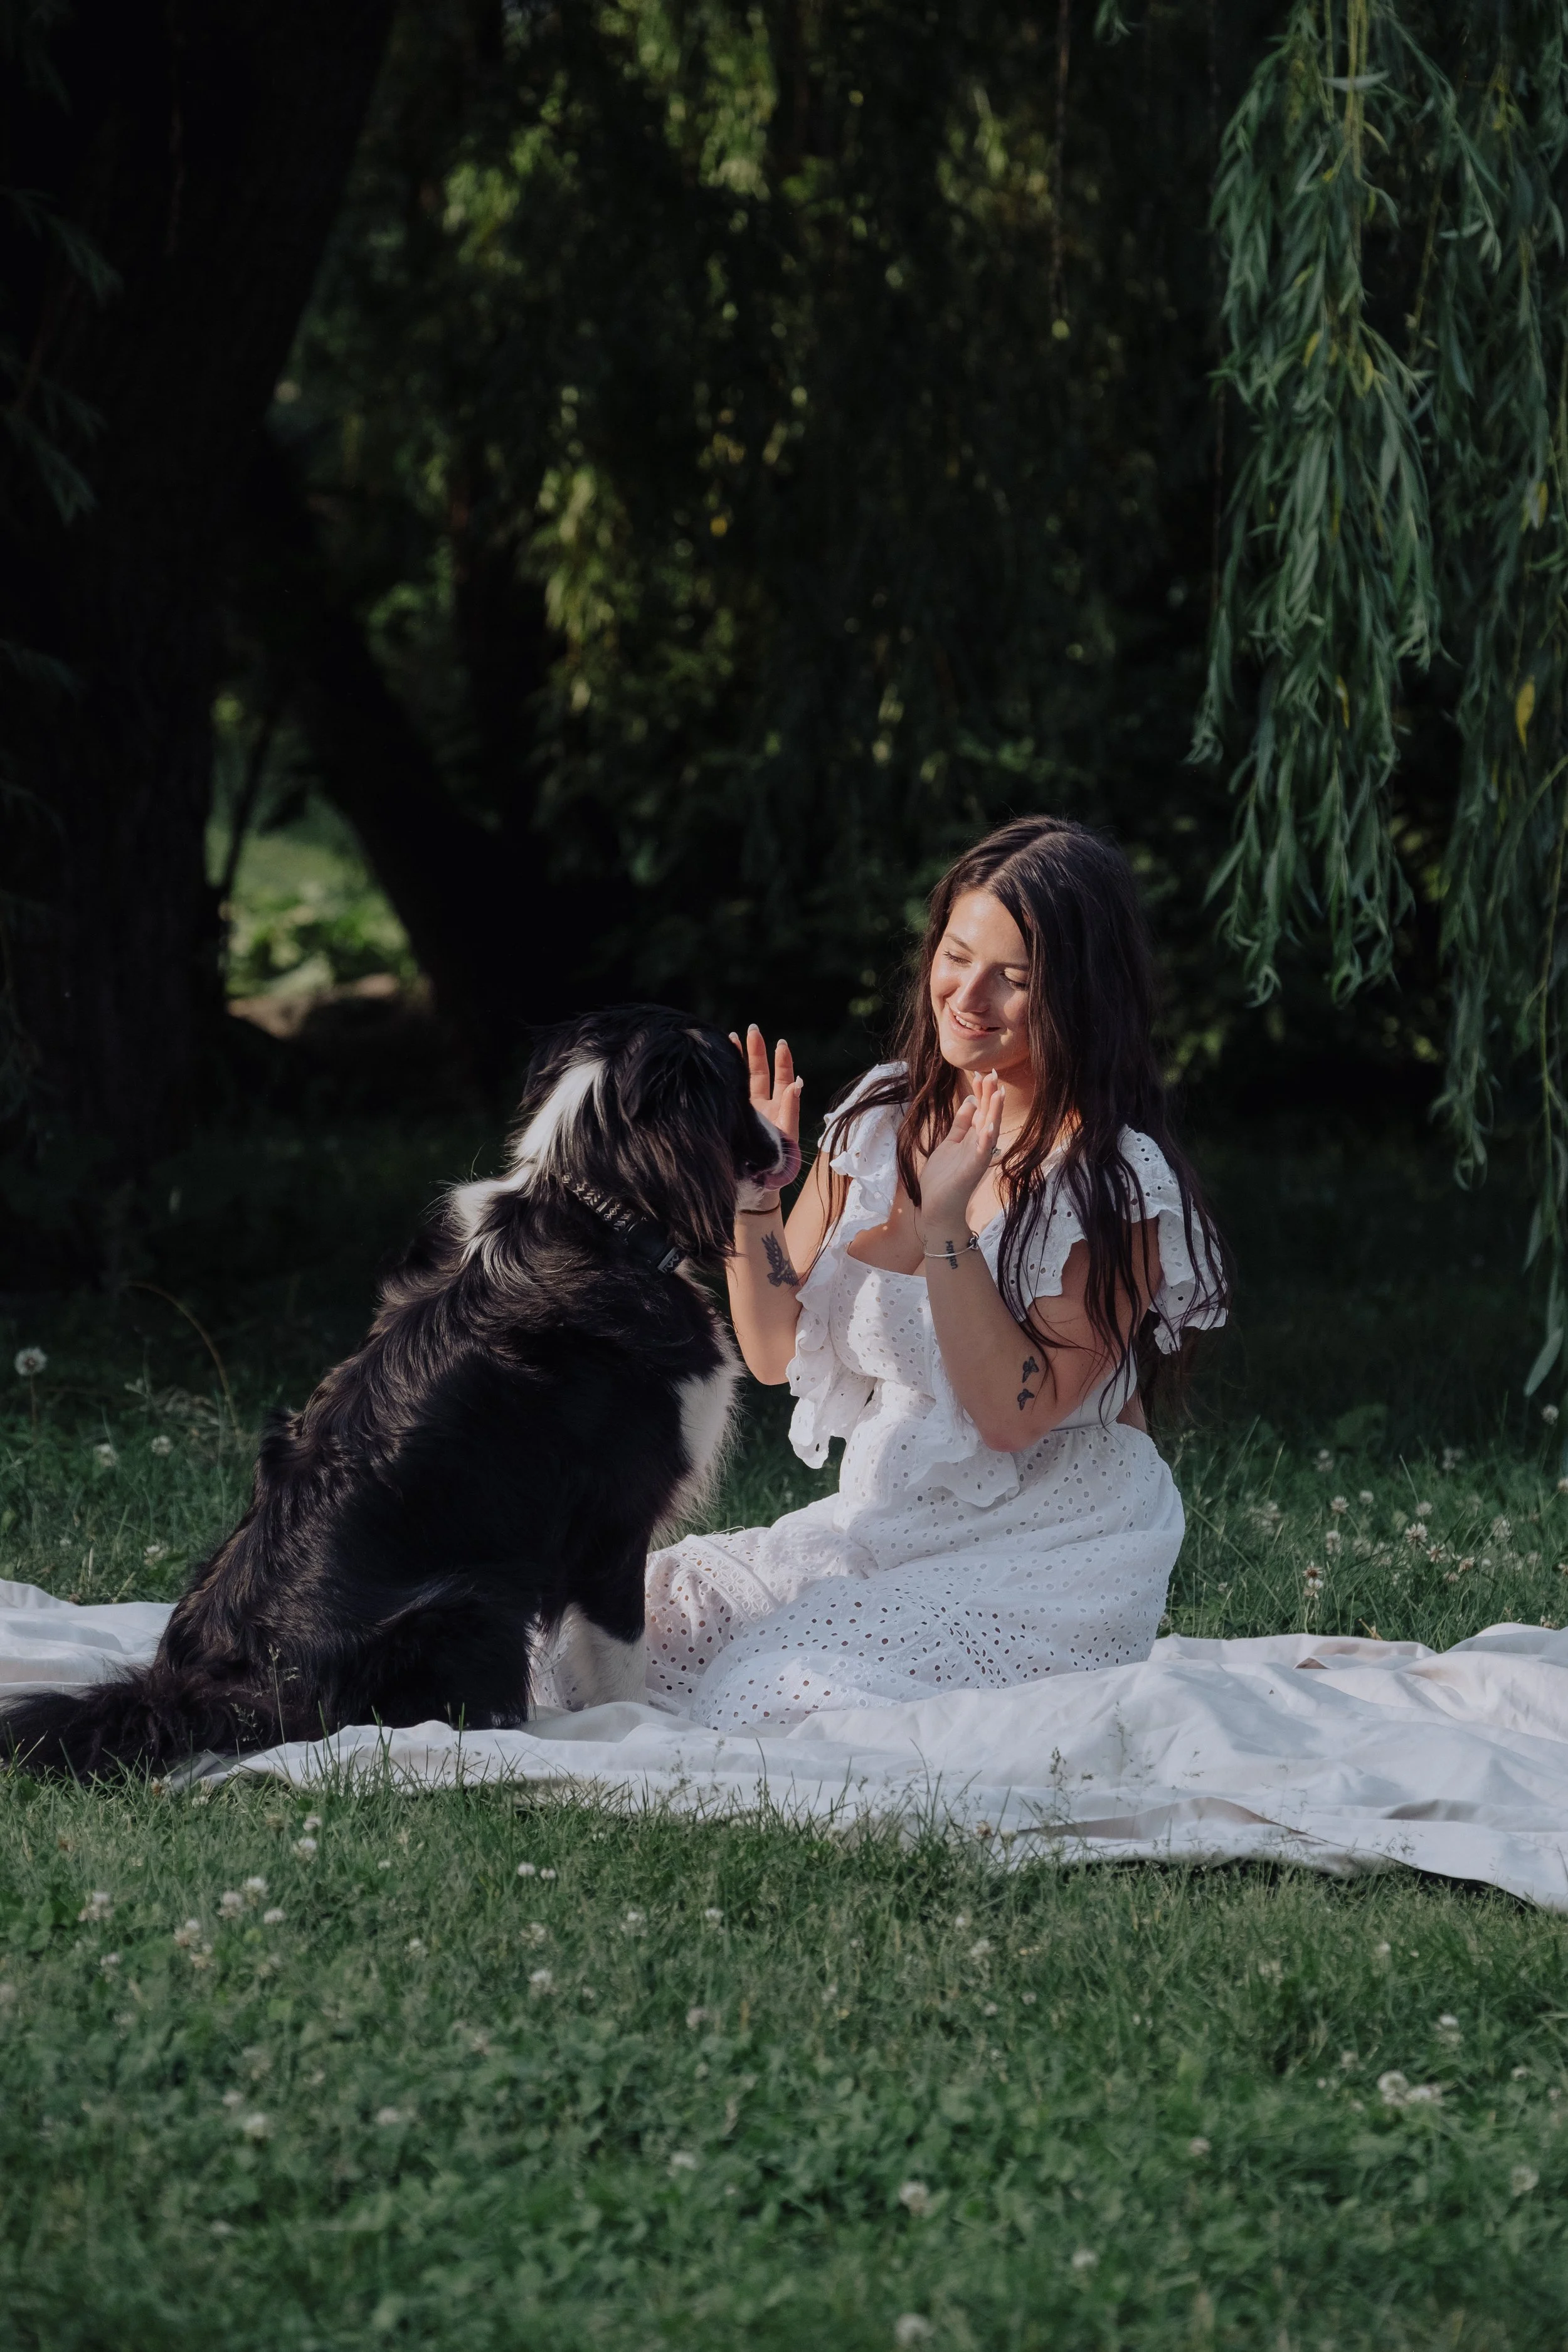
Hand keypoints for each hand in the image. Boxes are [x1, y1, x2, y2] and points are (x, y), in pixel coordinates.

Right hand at [731, 1024, 802, 1208]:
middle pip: (761, 1073)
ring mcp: (746, 1111)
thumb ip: (790, 1110)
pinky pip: (729, 1092)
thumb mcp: (787, 1137)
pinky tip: (717, 1063)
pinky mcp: (732, 1118)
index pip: (783, 1080)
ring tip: (732, 1037)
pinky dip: (725, 1077)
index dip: (783, 1062)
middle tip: (753, 1030)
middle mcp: (763, 1107)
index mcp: (780, 1110)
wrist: (755, 1188)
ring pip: (742, 1079)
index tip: (780, 1044)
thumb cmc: (776, 1166)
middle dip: (757, 1051)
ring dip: (738, 1059)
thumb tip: (797, 1083)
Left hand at [916, 1071, 1004, 1234]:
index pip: (980, 1111)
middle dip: (989, 1095)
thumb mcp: (949, 1143)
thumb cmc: (942, 1179)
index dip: (981, 1093)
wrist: (937, 1209)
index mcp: (972, 1139)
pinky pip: (982, 1153)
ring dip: (993, 1112)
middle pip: (987, 1116)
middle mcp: (978, 1146)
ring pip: (989, 1131)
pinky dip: (986, 1140)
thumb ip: (961, 1124)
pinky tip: (989, 1126)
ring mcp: (977, 1158)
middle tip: (992, 1073)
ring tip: (998, 1092)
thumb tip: (970, 1100)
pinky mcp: (972, 1171)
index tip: (982, 1073)